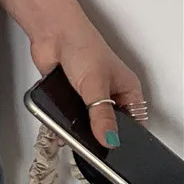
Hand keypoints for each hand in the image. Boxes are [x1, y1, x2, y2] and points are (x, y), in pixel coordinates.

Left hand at [30, 13, 144, 148]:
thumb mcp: (95, 85)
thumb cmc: (81, 44)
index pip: (133, 124)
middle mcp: (108, 94)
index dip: (125, 138)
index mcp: (126, 91)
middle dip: (98, 135)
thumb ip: (101, 115)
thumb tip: (109, 140)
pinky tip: (56, 126)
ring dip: (77, 129)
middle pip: (107, 125)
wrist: (51, 32)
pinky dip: (61, 121)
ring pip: (85, 121)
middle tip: (90, 146)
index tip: (113, 151)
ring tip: (70, 137)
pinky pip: (67, 115)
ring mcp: (86, 94)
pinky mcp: (66, 94)